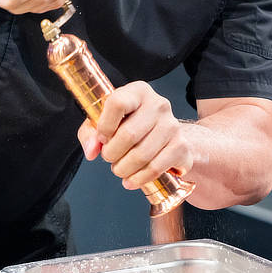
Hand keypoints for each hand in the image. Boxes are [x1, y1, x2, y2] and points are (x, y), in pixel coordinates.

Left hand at [77, 81, 192, 189]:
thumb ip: (90, 133)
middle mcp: (159, 104)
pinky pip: (155, 168)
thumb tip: (92, 150)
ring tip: (120, 169)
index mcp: (138, 92)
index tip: (102, 139)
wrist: (163, 136)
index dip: (104, 126)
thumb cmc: (130, 125)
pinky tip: (131, 180)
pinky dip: (139, 179)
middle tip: (109, 158)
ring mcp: (172, 126)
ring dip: (123, 169)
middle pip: (128, 135)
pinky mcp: (181, 147)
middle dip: (111, 154)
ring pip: (141, 155)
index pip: (118, 103)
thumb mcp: (105, 122)